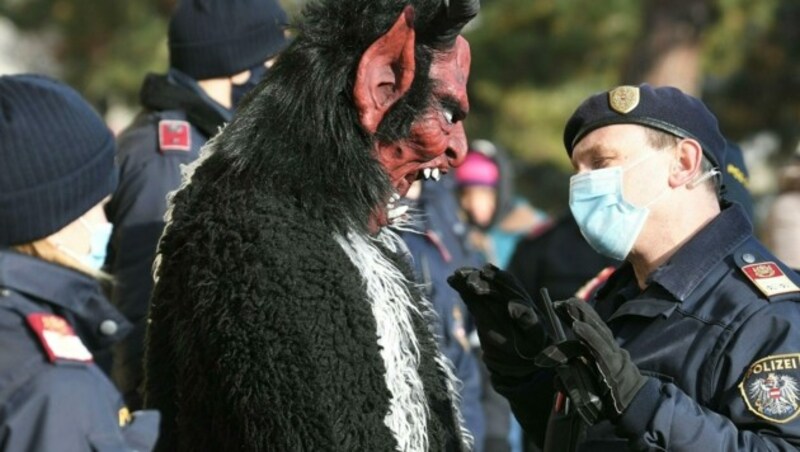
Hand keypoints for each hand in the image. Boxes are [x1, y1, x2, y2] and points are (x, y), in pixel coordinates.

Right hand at [447, 264, 546, 377]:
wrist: (521, 359)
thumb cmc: (532, 347)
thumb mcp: (534, 334)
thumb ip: (527, 319)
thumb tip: (514, 304)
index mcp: (520, 299)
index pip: (509, 283)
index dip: (497, 278)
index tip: (485, 273)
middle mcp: (506, 298)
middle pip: (491, 282)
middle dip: (479, 277)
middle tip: (466, 276)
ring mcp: (493, 304)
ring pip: (479, 287)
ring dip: (468, 279)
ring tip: (456, 275)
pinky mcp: (481, 311)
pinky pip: (471, 298)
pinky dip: (462, 289)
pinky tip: (452, 280)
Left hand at [551, 298, 647, 416]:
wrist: (634, 407)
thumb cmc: (611, 397)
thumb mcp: (589, 386)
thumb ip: (573, 379)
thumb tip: (555, 379)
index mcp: (605, 351)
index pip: (590, 328)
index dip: (577, 315)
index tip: (559, 305)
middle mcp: (610, 349)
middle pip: (593, 325)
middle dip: (577, 311)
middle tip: (559, 301)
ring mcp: (613, 356)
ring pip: (597, 331)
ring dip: (582, 317)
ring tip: (568, 305)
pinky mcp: (614, 366)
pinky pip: (600, 348)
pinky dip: (589, 336)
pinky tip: (577, 326)